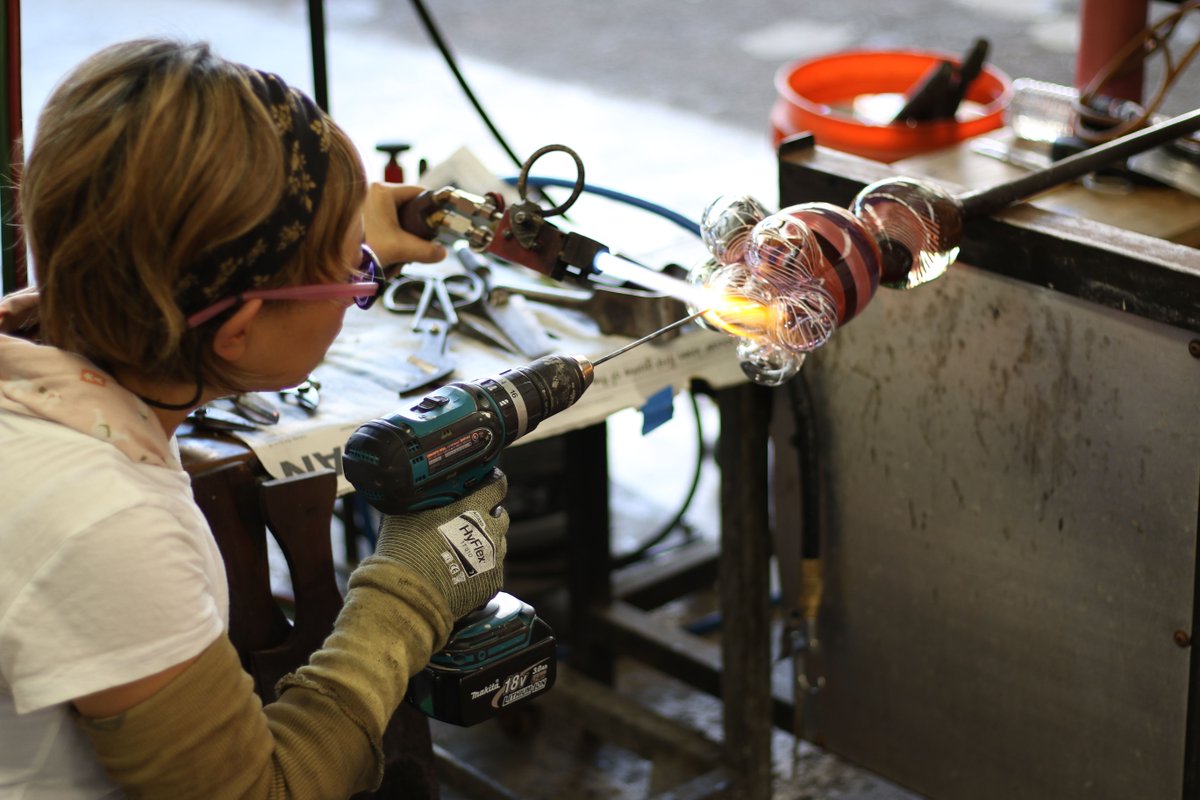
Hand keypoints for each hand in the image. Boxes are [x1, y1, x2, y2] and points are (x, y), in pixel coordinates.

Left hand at [363, 182, 445, 269]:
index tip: (438, 223)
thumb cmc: (363, 248)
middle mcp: (372, 191)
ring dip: (402, 236)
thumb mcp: (401, 249)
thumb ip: (426, 250)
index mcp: (384, 191)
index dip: (431, 209)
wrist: (333, 261)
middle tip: (417, 244)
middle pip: (407, 207)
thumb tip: (441, 253)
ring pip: (395, 217)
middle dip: (414, 229)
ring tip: (399, 253)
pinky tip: (388, 252)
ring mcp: (364, 203)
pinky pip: (382, 223)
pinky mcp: (358, 216)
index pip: (419, 192)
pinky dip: (389, 237)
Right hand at [372, 470, 508, 618]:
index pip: (497, 485)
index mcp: (473, 507)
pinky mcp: (493, 582)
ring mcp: (494, 558)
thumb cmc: (405, 548)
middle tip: (470, 522)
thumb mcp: (409, 512)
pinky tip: (465, 573)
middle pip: (501, 516)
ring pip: (499, 544)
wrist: (409, 591)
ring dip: (487, 543)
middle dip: (489, 516)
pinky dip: (483, 570)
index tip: (489, 481)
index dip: (493, 482)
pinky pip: (493, 570)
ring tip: (464, 551)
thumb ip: (423, 500)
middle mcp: (490, 530)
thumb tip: (417, 493)